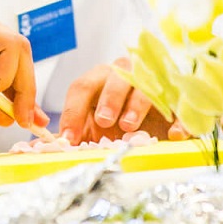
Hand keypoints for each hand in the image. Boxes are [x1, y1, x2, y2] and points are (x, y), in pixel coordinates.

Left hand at [62, 59, 186, 142]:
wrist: (152, 125)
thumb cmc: (113, 124)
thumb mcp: (90, 129)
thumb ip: (70, 135)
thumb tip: (40, 147)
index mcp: (99, 80)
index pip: (82, 87)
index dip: (72, 111)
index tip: (69, 136)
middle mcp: (126, 75)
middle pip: (117, 77)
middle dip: (109, 98)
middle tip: (104, 121)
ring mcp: (155, 84)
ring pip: (147, 85)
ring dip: (137, 104)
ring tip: (128, 126)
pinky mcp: (179, 101)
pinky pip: (182, 105)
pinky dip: (180, 120)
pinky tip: (175, 135)